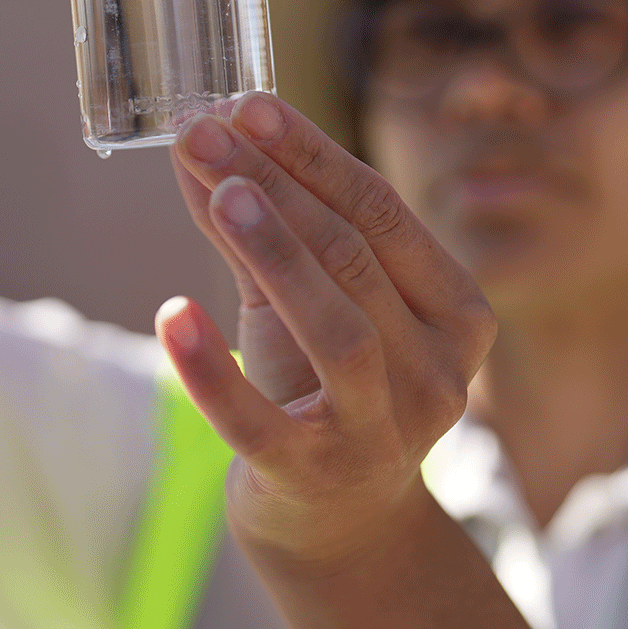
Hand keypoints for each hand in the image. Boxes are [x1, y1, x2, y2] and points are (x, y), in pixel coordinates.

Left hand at [159, 93, 502, 625]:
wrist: (340, 523)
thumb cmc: (328, 383)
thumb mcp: (306, 299)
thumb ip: (262, 225)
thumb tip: (202, 141)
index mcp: (457, 314)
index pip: (383, 212)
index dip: (313, 154)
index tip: (249, 105)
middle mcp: (438, 373)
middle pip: (354, 258)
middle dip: (276, 185)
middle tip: (207, 133)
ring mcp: (383, 432)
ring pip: (337, 328)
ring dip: (274, 252)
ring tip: (218, 192)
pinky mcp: (315, 477)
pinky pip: (260, 422)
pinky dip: (211, 369)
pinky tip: (170, 315)